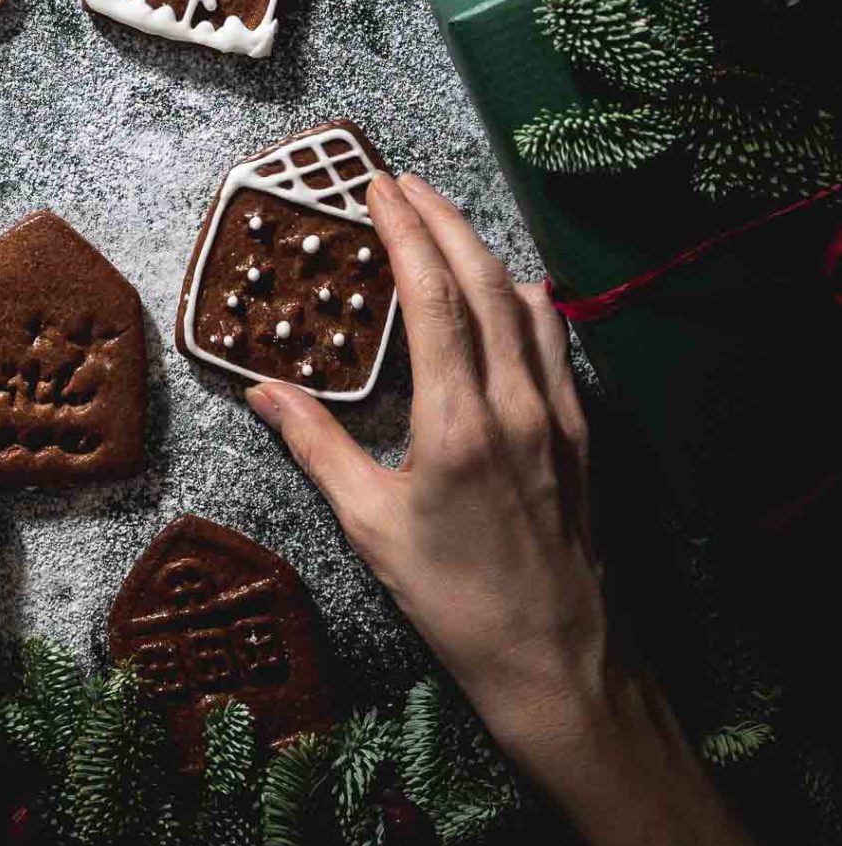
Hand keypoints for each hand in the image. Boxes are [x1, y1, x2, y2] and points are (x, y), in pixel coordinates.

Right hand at [247, 170, 605, 778]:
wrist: (557, 661)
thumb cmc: (455, 601)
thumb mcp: (370, 526)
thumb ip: (316, 446)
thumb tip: (261, 390)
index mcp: (459, 422)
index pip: (434, 295)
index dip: (405, 232)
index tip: (379, 189)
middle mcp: (517, 403)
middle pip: (483, 279)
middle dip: (442, 219)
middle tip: (403, 184)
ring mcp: (560, 414)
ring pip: (525, 302)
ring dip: (482, 251)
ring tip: (444, 224)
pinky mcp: (583, 433)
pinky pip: (555, 340)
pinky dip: (524, 298)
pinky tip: (505, 293)